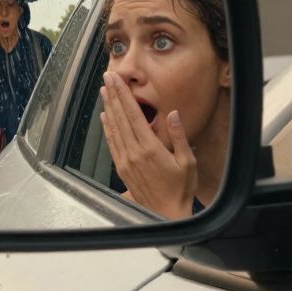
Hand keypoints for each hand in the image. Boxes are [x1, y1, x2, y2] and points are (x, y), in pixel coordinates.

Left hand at [100, 72, 197, 219]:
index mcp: (150, 148)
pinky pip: (112, 143)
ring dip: (108, 108)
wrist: (166, 213)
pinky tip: (104, 117)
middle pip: (120, 117)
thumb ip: (179, 136)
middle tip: (107, 77)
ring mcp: (125, 160)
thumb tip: (174, 114)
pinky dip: (107, 128)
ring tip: (104, 91)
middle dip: (113, 95)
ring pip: (113, 128)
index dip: (124, 95)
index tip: (116, 80)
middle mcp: (134, 152)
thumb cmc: (180, 188)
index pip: (133, 114)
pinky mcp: (122, 168)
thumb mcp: (187, 161)